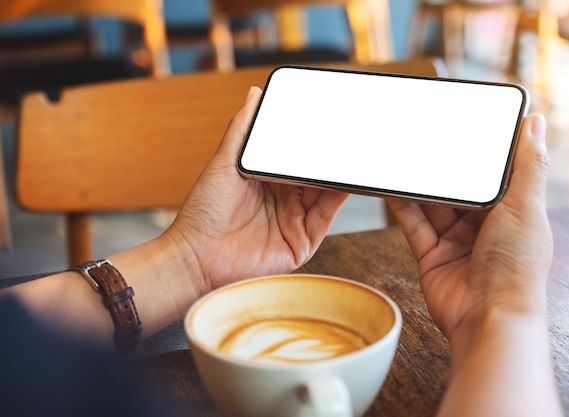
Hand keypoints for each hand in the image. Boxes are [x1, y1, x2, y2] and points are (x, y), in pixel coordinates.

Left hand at [166, 87, 348, 291]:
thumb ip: (242, 129)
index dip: (310, 141)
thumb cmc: (203, 213)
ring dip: (338, 174)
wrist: (195, 258)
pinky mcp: (302, 243)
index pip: (296, 157)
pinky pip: (325, 216)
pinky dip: (338, 198)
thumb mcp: (224, 162)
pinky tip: (344, 180)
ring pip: (325, 193)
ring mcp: (294, 221)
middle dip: (329, 156)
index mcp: (267, 180)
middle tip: (346, 133)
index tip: (327, 120)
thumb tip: (254, 94)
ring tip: (351, 152)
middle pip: (314, 174)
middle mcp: (284, 200)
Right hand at [387, 114, 551, 339]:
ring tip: (404, 158)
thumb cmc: (515, 268)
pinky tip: (393, 187)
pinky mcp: (431, 256)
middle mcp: (484, 227)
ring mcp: (456, 242)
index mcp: (512, 213)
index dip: (479, 155)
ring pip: (433, 205)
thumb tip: (535, 123)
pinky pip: (414, 225)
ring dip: (421, 185)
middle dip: (444, 169)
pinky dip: (403, 206)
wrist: (487, 319)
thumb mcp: (525, 206)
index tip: (463, 129)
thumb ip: (528, 165)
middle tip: (426, 140)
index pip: (493, 176)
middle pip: (459, 190)